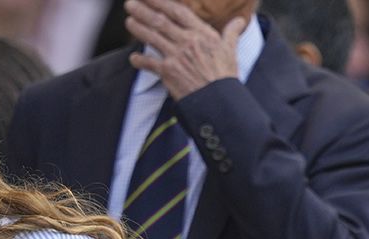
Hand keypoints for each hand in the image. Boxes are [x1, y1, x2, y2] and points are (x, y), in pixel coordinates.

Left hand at [126, 0, 243, 98]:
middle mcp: (186, 42)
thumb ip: (231, 33)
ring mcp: (176, 56)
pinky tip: (133, 58)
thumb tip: (240, 21)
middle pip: (160, 21)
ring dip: (138, 28)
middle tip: (130, 4)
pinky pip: (149, 64)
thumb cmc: (225, 76)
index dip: (161, 1)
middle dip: (143, 11)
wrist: (219, 100)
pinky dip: (139, 61)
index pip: (178, 11)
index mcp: (201, 34)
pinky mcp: (168, 73)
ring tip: (129, 21)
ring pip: (151, 37)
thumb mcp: (231, 50)